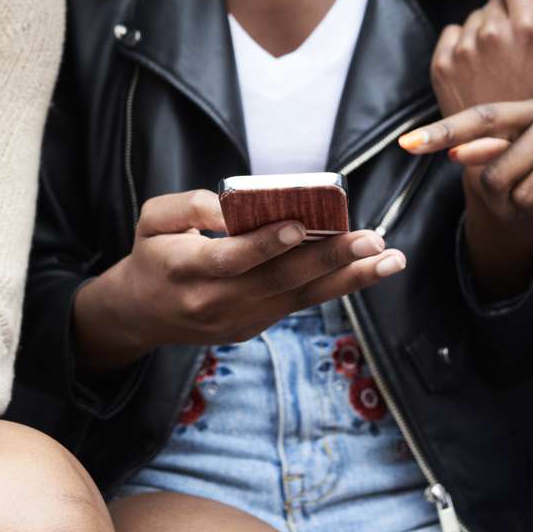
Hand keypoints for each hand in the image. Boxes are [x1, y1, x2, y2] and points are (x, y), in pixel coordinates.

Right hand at [74, 189, 405, 370]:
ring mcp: (240, 319)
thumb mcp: (152, 220)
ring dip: (350, 277)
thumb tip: (232, 205)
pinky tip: (371, 267)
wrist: (141, 314)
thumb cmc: (152, 254)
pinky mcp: (255, 326)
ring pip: (300, 296)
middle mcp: (218, 301)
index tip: (298, 226)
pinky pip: (299, 302)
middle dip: (329, 258)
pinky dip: (336, 284)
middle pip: (279, 280)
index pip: (231, 259)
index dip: (264, 244)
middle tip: (371, 239)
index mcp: (186, 270)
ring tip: (391, 259)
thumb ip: (188, 206)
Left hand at [429, 0, 532, 116]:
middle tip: (524, 52)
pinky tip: (483, 72)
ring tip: (505, 69)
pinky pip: (452, 37)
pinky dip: (463, 45)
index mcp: (528, 29)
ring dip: (486, 33)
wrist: (505, 161)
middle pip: (496, 0)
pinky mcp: (441, 67)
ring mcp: (463, 50)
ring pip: (474, 20)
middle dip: (508, 15)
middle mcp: (491, 34)